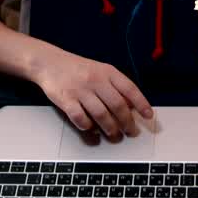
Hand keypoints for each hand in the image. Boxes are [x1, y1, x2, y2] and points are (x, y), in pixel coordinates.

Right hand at [33, 50, 153, 140]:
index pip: (129, 89)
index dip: (141, 103)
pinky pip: (80, 118)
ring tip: (114, 134)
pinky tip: (92, 129)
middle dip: (127, 122)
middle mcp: (95, 80)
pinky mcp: (65, 100)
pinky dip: (88, 127)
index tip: (148, 116)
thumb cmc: (77, 68)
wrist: (49, 62)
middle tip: (131, 131)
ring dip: (110, 128)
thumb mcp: (100, 70)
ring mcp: (80, 90)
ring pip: (101, 114)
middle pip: (117, 105)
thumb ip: (115, 85)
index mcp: (107, 71)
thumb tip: (132, 105)